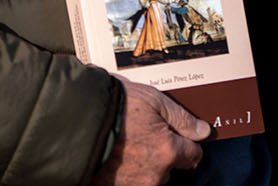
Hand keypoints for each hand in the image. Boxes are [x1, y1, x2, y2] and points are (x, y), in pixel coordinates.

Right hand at [92, 79, 209, 185]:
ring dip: (142, 164)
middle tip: (142, 134)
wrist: (74, 119)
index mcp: (167, 152)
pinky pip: (128, 182)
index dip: (186, 143)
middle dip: (161, 153)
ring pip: (149, 177)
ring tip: (125, 144)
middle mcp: (153, 175)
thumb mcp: (154, 101)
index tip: (177, 136)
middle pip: (169, 168)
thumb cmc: (113, 106)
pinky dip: (124, 171)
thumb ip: (182, 119)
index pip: (193, 156)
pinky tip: (115, 156)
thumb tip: (203, 132)